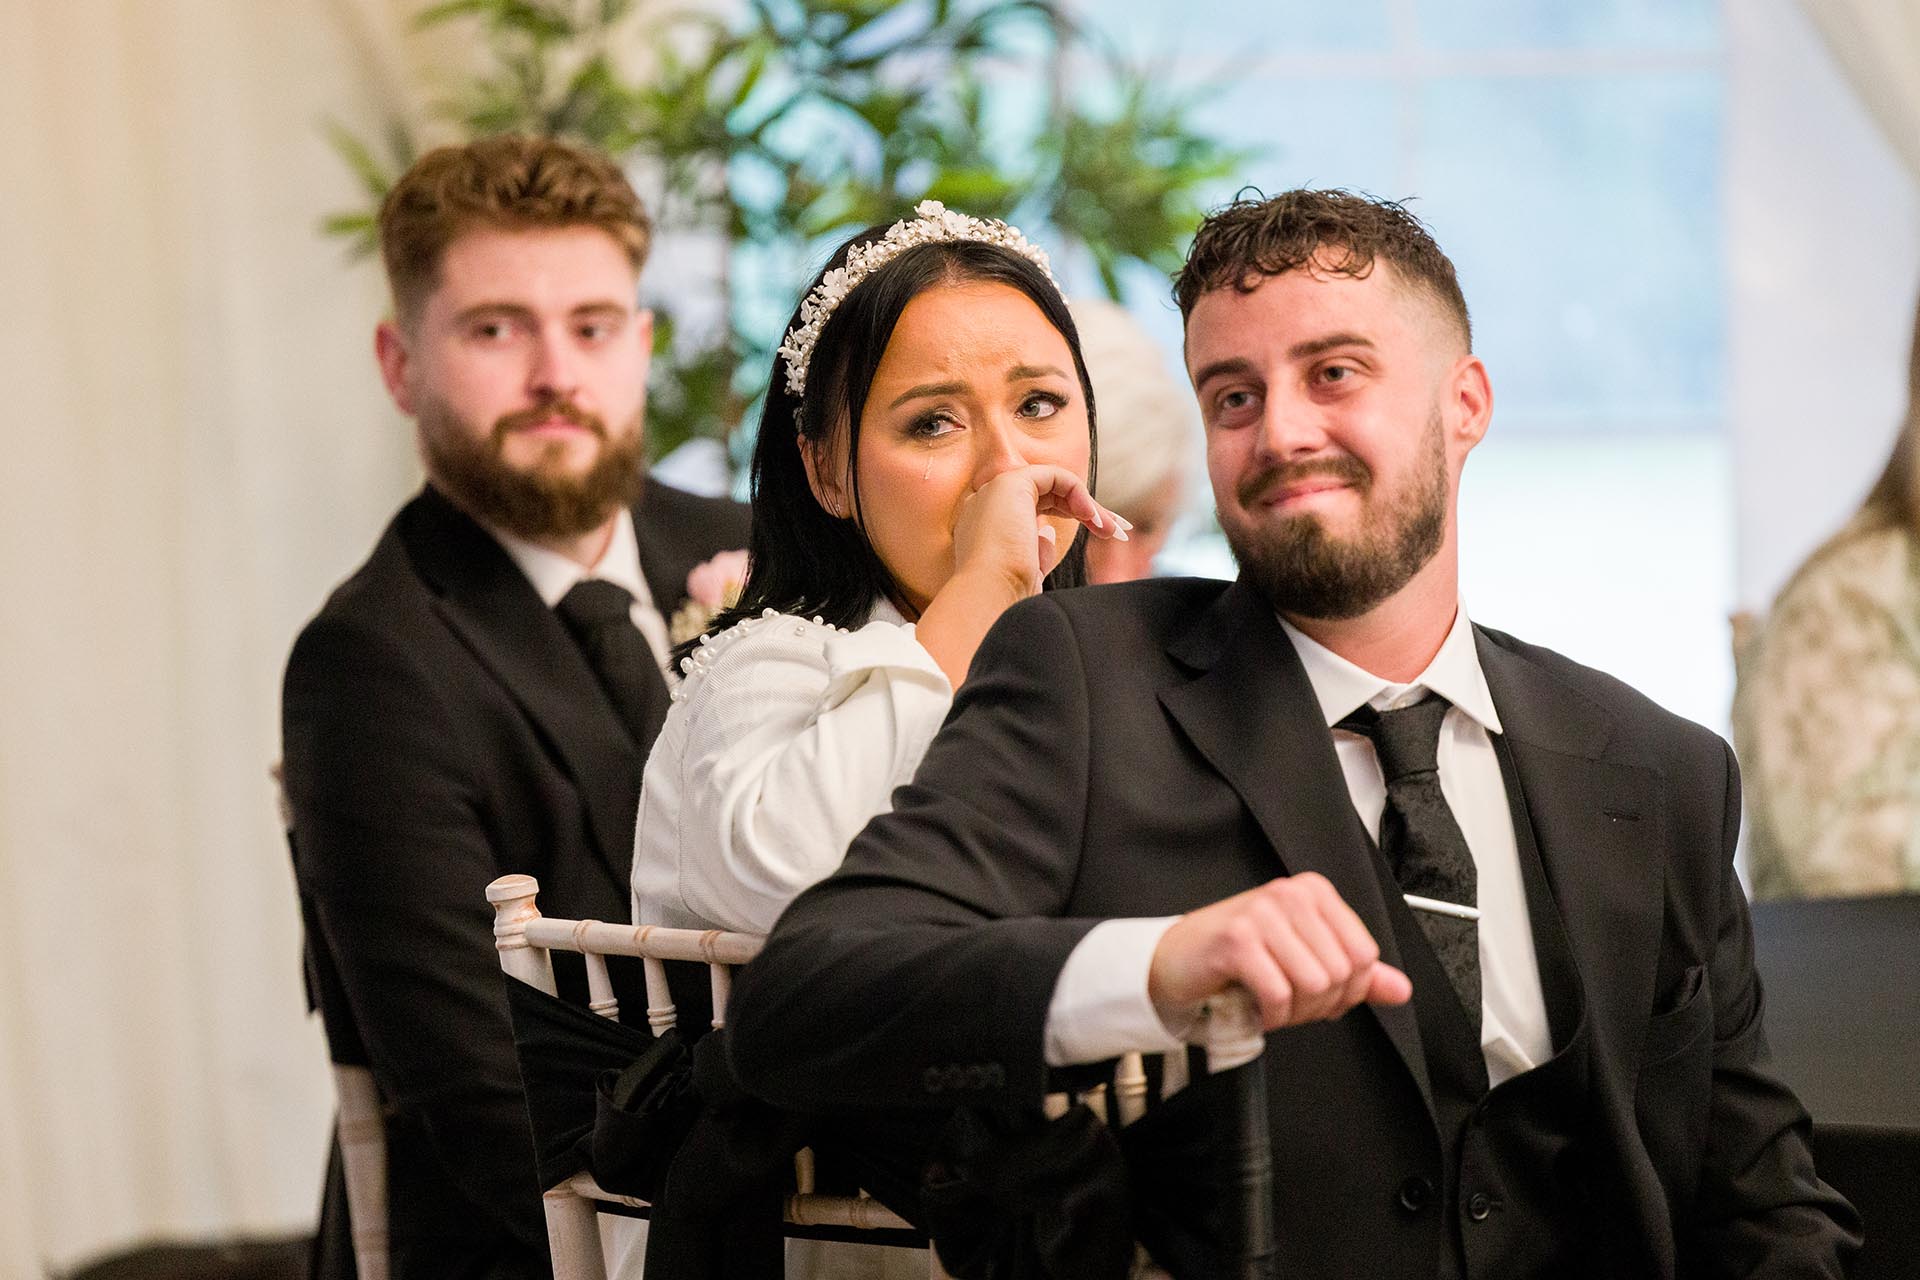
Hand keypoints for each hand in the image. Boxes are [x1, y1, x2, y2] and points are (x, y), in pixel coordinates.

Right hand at [949, 464, 1129, 597]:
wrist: (989, 596)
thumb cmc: (1005, 596)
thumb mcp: (1027, 573)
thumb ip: (1036, 550)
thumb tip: (1047, 532)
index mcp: (987, 526)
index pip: (1034, 508)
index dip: (1073, 517)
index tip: (1105, 534)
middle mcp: (987, 504)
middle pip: (1047, 495)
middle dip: (1088, 510)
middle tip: (1119, 531)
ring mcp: (995, 491)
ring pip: (1053, 484)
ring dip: (1088, 505)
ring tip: (1112, 530)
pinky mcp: (1010, 483)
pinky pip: (1054, 475)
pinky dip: (1078, 492)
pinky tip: (1092, 518)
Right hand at [1149, 873, 1411, 1031]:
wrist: (1175, 961)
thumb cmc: (1238, 958)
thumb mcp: (1303, 958)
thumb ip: (1355, 974)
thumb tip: (1401, 990)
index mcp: (1314, 892)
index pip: (1364, 955)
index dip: (1347, 991)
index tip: (1317, 995)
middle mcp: (1290, 894)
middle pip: (1341, 974)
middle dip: (1319, 1005)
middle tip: (1288, 1002)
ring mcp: (1262, 914)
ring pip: (1314, 986)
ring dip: (1294, 1012)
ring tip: (1271, 1003)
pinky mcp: (1237, 940)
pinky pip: (1279, 995)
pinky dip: (1270, 1016)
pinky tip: (1256, 1007)